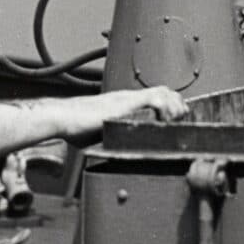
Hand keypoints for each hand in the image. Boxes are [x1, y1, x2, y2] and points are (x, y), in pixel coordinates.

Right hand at [65, 86, 188, 144]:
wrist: (62, 117)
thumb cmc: (75, 126)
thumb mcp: (99, 133)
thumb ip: (110, 137)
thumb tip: (111, 152)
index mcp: (124, 102)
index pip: (156, 96)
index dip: (171, 106)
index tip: (177, 120)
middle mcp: (128, 97)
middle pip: (165, 91)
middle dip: (178, 106)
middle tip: (182, 122)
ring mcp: (127, 98)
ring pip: (163, 92)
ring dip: (175, 107)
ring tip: (177, 122)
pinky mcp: (125, 103)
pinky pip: (154, 99)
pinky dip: (165, 109)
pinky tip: (165, 122)